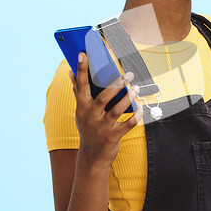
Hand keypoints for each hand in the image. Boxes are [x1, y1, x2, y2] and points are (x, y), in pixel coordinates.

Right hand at [68, 52, 143, 168]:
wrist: (92, 156)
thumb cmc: (88, 127)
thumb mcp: (81, 111)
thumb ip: (78, 91)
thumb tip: (70, 71)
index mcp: (82, 107)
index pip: (81, 85)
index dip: (81, 69)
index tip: (83, 54)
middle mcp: (91, 116)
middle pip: (103, 97)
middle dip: (116, 84)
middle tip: (128, 75)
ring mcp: (102, 127)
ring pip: (117, 110)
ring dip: (128, 98)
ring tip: (136, 88)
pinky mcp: (113, 136)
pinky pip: (128, 124)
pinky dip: (136, 116)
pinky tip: (140, 107)